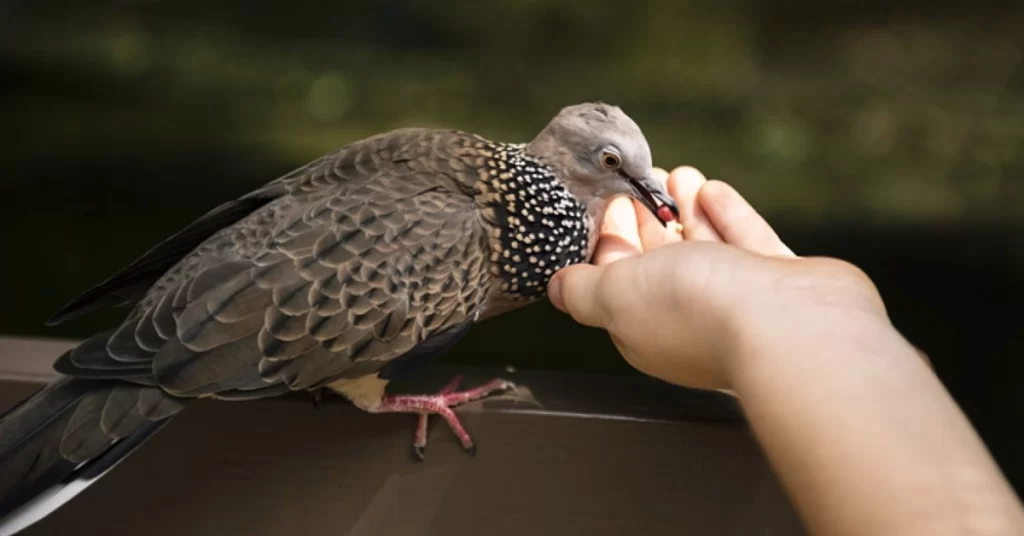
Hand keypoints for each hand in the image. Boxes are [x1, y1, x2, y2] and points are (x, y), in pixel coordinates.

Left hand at [547, 167, 886, 389]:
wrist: (792, 325)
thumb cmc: (699, 311)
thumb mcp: (616, 295)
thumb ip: (584, 290)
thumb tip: (557, 289)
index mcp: (645, 326)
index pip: (617, 279)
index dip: (610, 239)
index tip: (609, 203)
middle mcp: (691, 317)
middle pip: (661, 262)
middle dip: (647, 219)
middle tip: (639, 182)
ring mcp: (739, 301)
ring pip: (705, 248)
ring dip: (685, 208)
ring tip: (675, 172)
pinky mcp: (780, 283)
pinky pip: (746, 242)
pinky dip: (726, 215)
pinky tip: (712, 190)